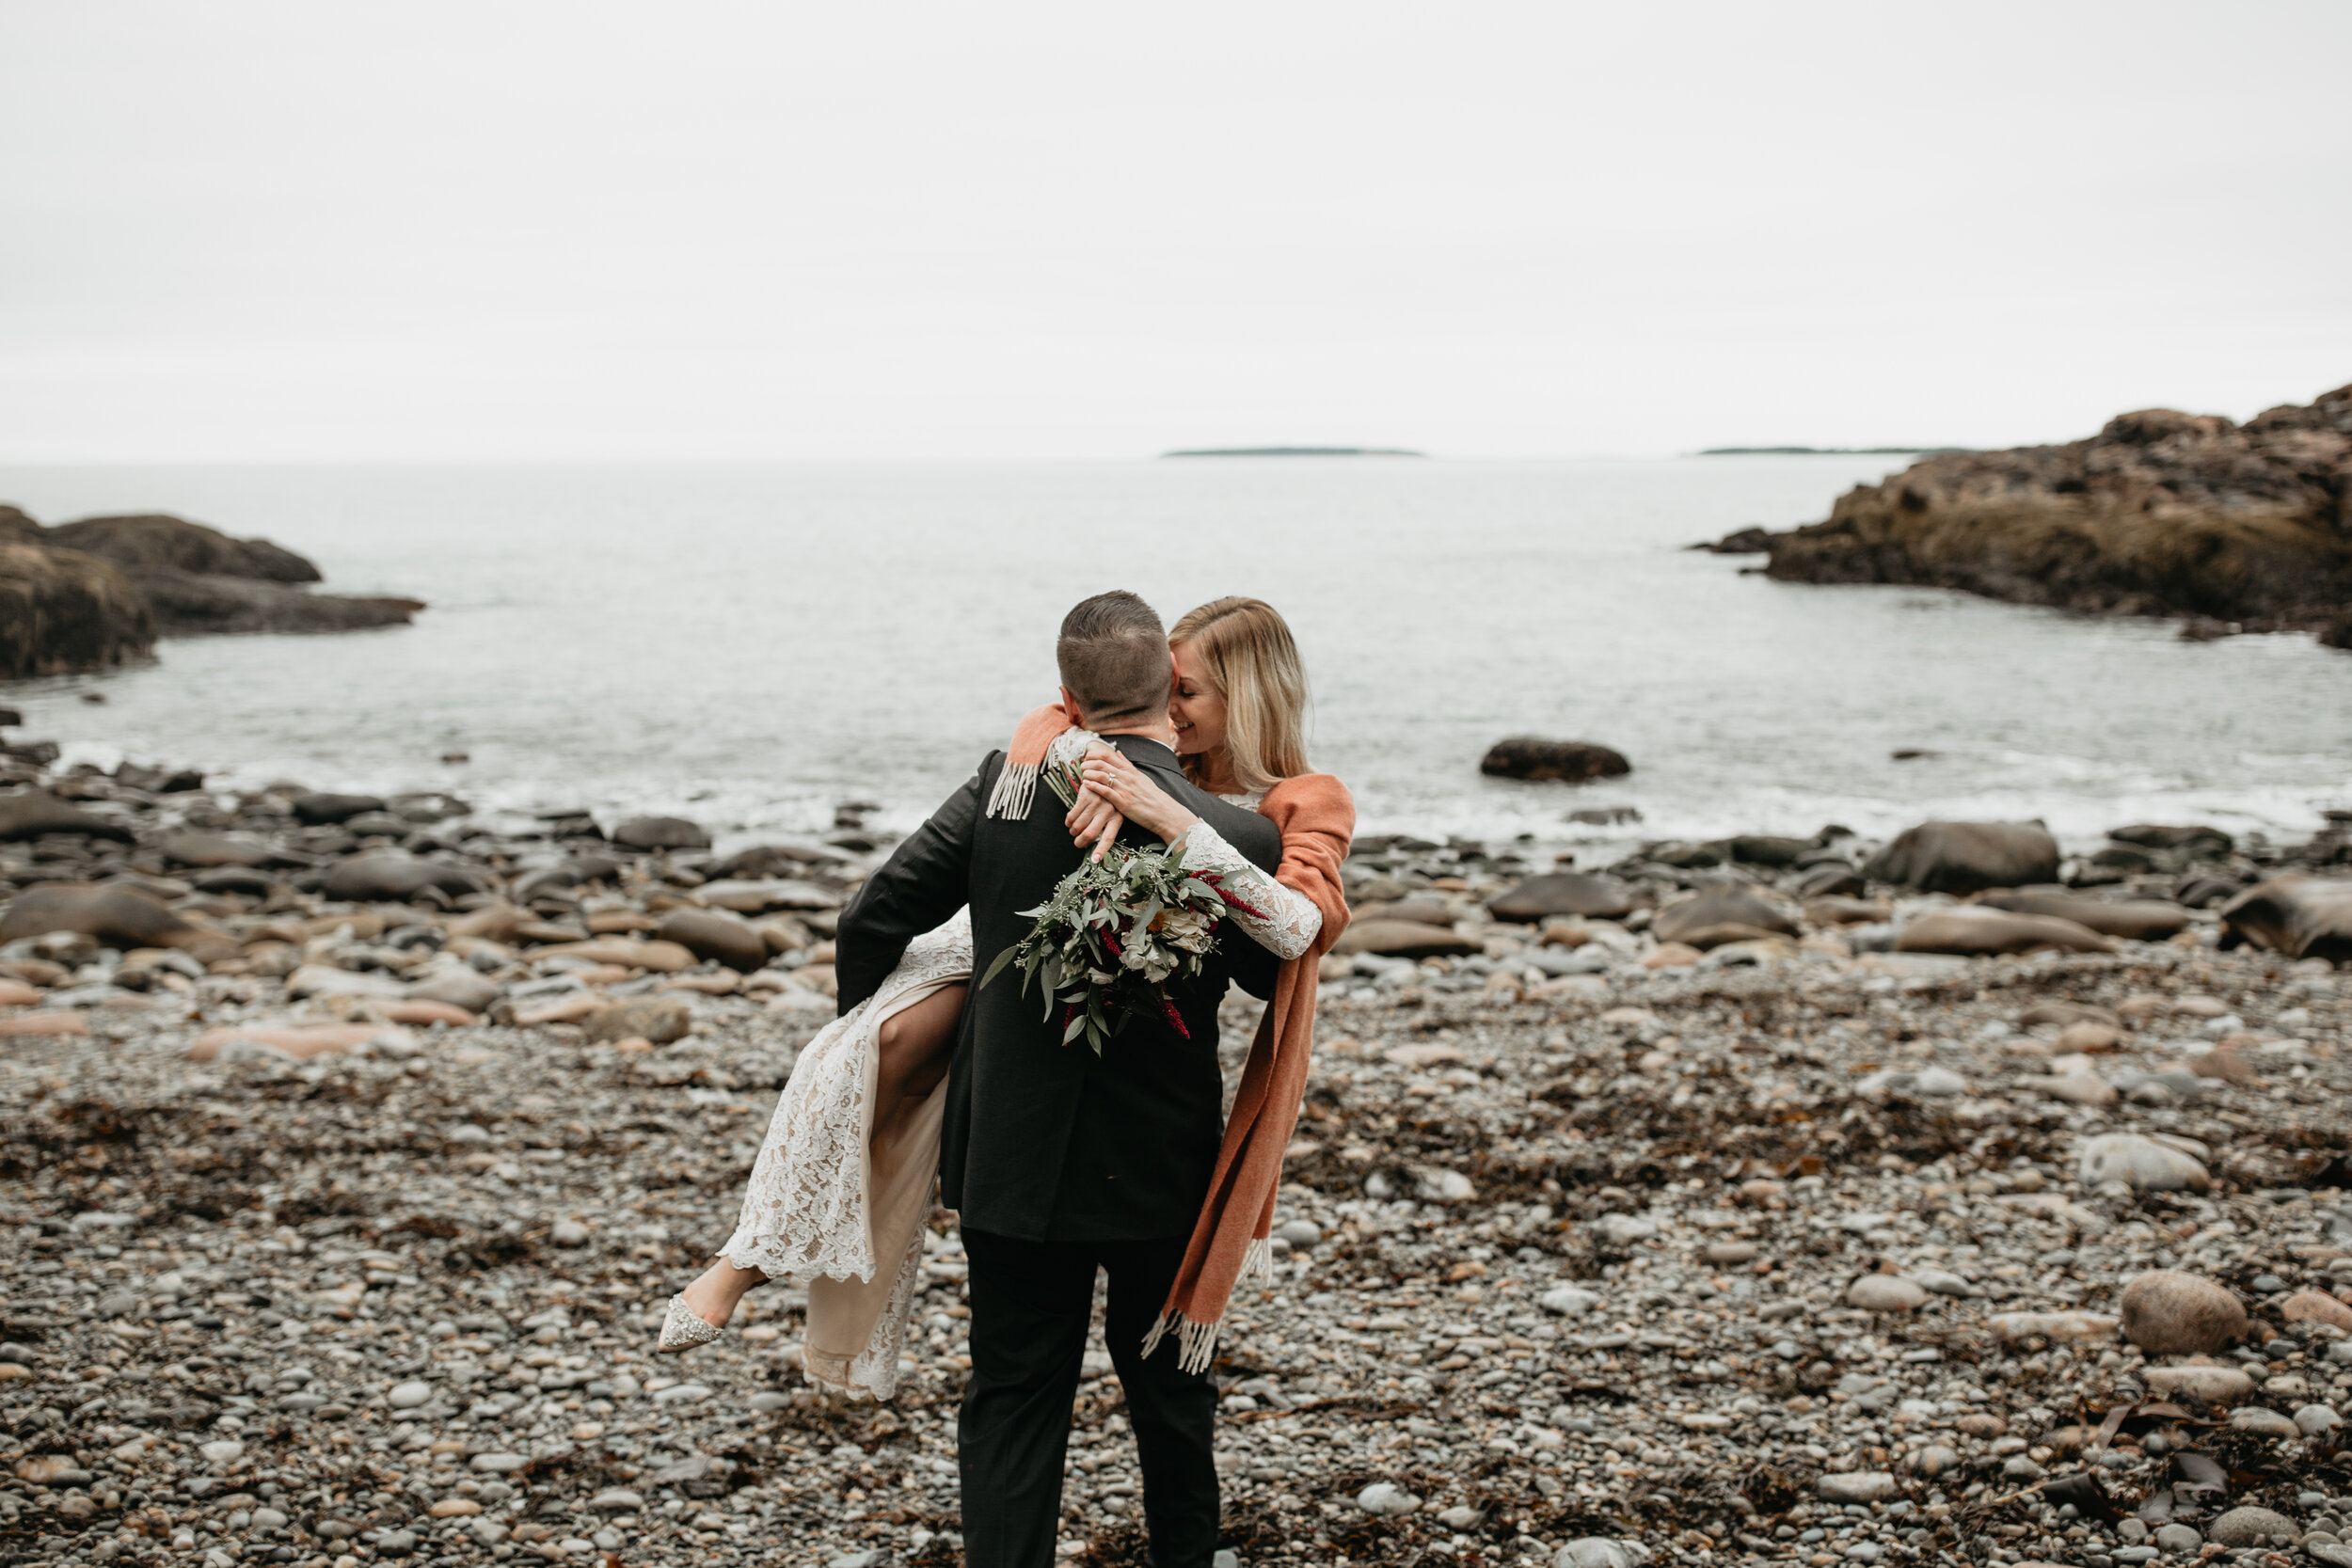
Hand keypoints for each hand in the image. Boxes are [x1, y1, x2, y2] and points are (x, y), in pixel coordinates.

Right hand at [1065, 782, 1125, 862]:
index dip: (1101, 850)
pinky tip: (1070, 821)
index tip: (1094, 860)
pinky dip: (1068, 822)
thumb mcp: (1112, 812)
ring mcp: (1096, 805)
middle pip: (1090, 835)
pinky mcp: (1085, 798)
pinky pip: (1072, 816)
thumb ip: (1105, 826)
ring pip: (1078, 826)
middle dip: (1080, 842)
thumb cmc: (1106, 799)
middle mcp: (1107, 812)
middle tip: (1077, 842)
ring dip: (1073, 831)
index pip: (1108, 838)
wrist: (1102, 777)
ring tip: (1074, 830)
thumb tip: (1093, 843)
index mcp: (1116, 819)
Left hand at [1074, 743, 1199, 845]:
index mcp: (1130, 771)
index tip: (1087, 758)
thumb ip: (1128, 765)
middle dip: (1088, 764)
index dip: (1094, 755)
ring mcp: (1124, 789)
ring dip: (1088, 774)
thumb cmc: (1153, 796)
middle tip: (1081, 767)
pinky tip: (1086, 785)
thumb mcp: (1141, 777)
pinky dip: (1094, 786)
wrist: (1164, 812)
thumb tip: (1117, 753)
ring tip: (1082, 775)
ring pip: (1101, 775)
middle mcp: (1127, 777)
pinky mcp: (1123, 802)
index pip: (1108, 756)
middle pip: (1102, 764)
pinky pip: (1105, 791)